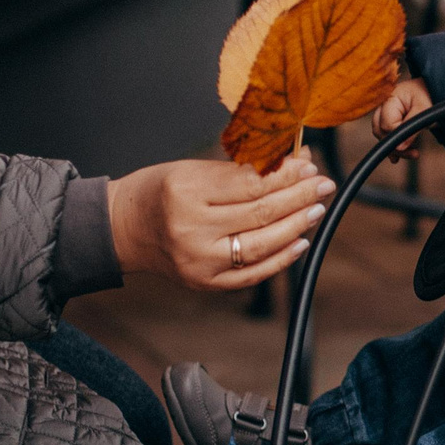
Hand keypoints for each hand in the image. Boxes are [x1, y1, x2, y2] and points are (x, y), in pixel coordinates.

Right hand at [108, 152, 334, 289]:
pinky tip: (300, 241)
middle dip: (299, 197)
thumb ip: (240, 169)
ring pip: (261, 245)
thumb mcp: (192, 169)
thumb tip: (293, 162)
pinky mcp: (205, 283)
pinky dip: (281, 259)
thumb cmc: (158, 192)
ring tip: (316, 209)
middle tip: (322, 184)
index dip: (286, 175)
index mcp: (186, 193)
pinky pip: (252, 275)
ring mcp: (199, 262)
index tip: (308, 165)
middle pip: (260, 214)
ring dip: (296, 226)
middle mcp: (192, 230)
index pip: (251, 184)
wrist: (122, 229)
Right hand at [374, 77, 434, 157]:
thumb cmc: (431, 95)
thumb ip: (411, 129)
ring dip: (395, 147)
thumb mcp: (425, 110)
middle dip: (394, 144)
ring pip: (382, 134)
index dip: (398, 135)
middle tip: (414, 153)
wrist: (436, 89)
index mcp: (391, 98)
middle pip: (380, 130)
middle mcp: (384, 105)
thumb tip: (399, 147)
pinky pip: (387, 135)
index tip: (412, 144)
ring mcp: (386, 113)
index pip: (387, 124)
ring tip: (414, 155)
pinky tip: (397, 158)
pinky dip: (393, 145)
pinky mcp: (391, 120)